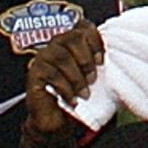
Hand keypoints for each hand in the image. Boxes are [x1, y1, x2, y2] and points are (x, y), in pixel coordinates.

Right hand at [23, 25, 104, 147]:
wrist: (57, 120)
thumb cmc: (76, 95)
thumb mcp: (91, 75)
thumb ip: (98, 61)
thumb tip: (113, 53)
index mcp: (71, 41)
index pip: (83, 27)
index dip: (95, 40)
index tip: (101, 61)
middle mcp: (55, 45)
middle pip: (73, 38)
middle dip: (86, 60)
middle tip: (93, 79)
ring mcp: (43, 57)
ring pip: (63, 57)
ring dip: (77, 77)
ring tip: (84, 93)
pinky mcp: (34, 73)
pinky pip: (52, 74)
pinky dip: (65, 88)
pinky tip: (72, 99)